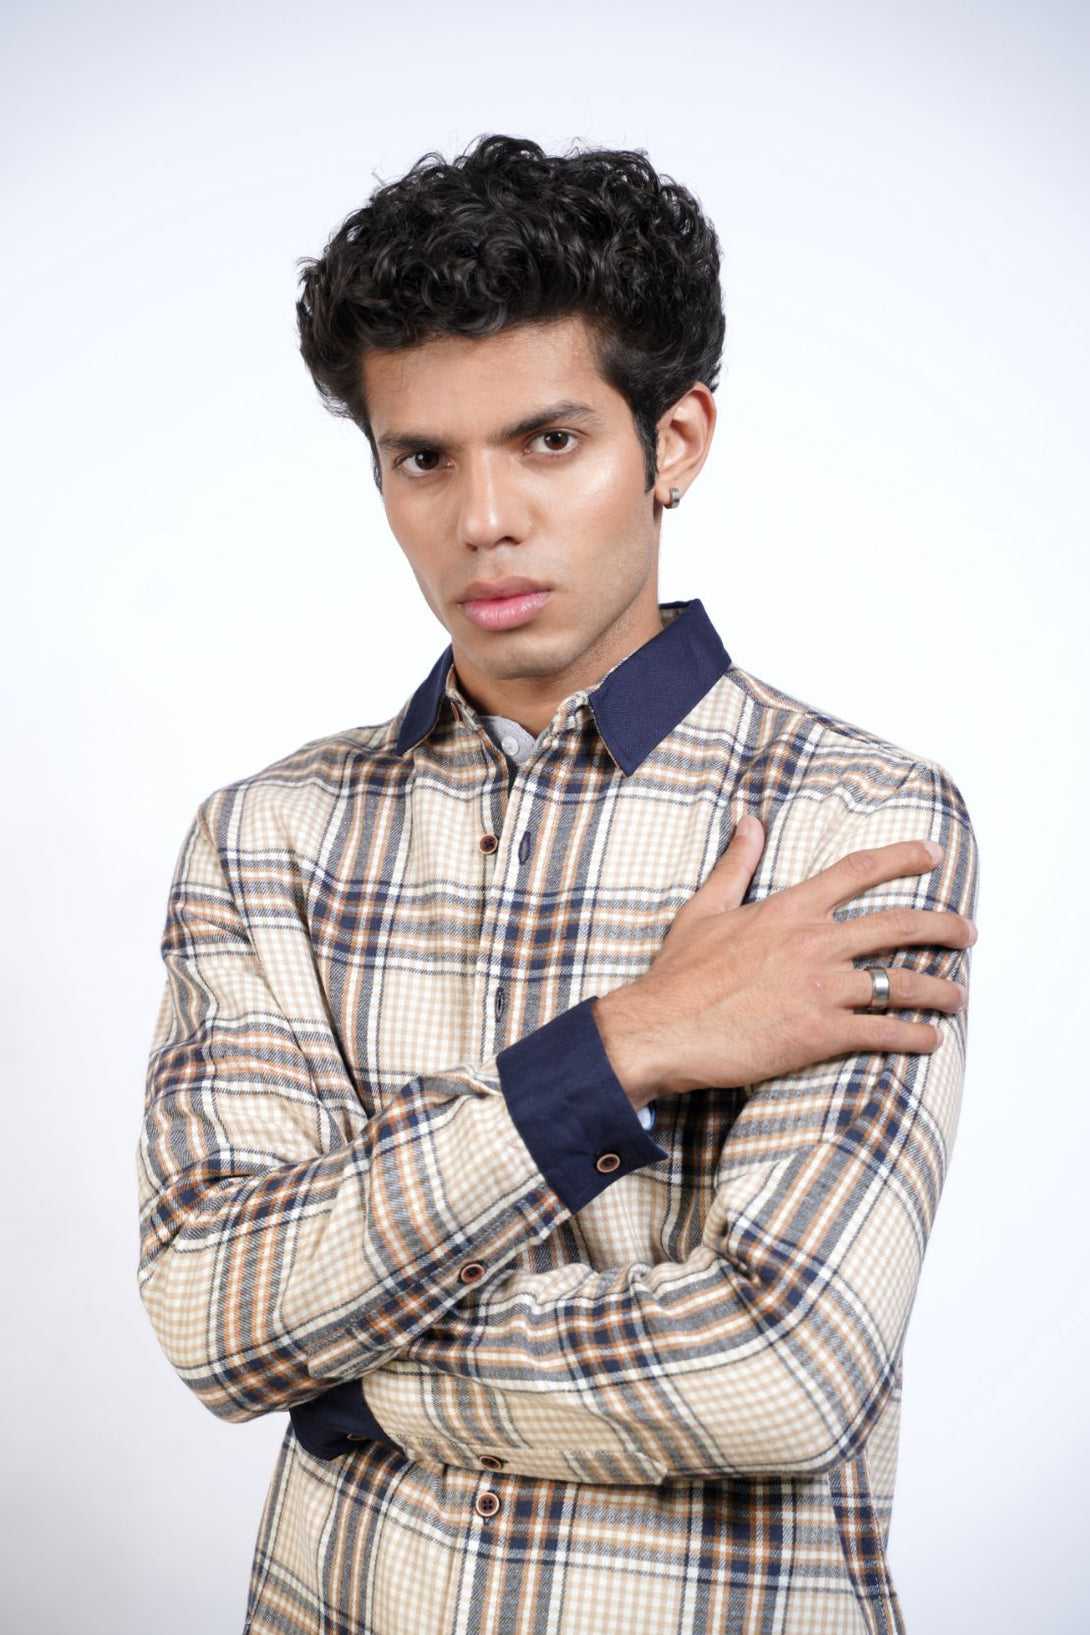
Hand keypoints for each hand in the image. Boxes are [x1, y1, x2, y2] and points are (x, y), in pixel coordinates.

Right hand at [593, 815, 976, 1108]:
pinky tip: (930, 1038)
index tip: (932, 855)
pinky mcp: (821, 1031)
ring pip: (901, 981)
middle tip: (967, 933)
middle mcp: (814, 941)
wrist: (663, 1028)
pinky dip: (914, 1035)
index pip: (857, 871)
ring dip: (939, 989)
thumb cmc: (679, 975)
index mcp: (789, 909)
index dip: (902, 858)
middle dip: (943, 927)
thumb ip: (736, 864)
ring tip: (957, 997)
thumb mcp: (705, 908)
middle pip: (899, 925)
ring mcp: (822, 987)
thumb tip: (749, 821)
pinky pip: (884, 1031)